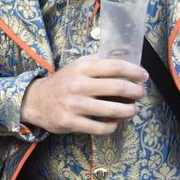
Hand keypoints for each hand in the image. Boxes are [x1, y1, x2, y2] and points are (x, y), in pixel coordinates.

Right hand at [19, 57, 146, 134]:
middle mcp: (78, 85)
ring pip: (113, 110)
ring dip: (129, 110)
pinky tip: (114, 122)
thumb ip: (100, 59)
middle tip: (141, 94)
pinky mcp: (71, 122)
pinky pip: (101, 127)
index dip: (134, 71)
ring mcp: (74, 105)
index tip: (144, 76)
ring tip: (133, 109)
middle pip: (118, 87)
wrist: (36, 101)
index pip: (115, 66)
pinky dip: (112, 125)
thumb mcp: (78, 65)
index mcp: (82, 68)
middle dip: (136, 91)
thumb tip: (126, 51)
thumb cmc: (63, 82)